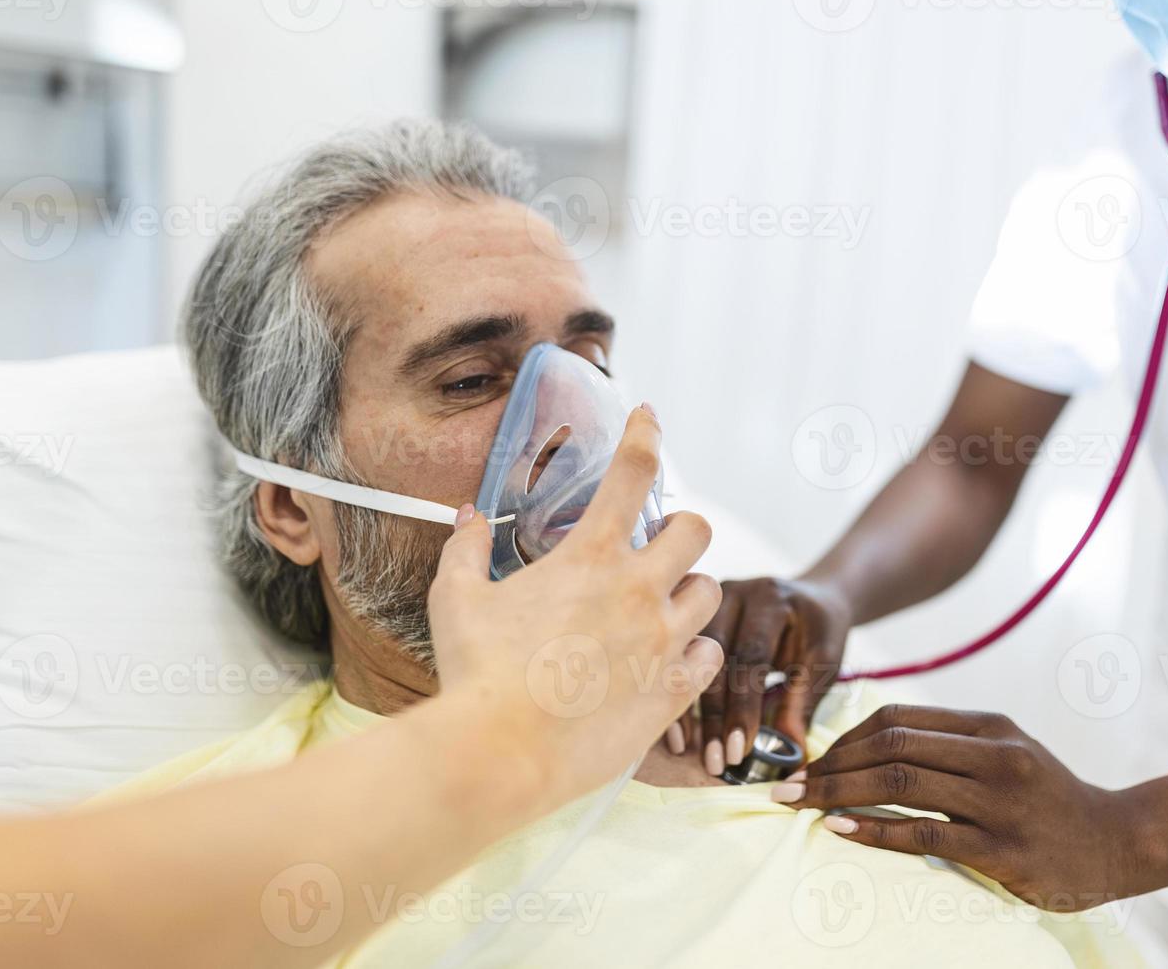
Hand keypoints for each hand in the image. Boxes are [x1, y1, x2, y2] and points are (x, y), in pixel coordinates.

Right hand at [429, 405, 725, 809]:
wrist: (500, 752)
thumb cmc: (475, 673)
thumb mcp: (457, 599)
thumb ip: (466, 549)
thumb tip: (467, 516)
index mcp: (590, 556)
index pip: (633, 471)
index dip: (645, 433)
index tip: (648, 416)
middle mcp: (638, 591)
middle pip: (696, 530)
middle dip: (682, 529)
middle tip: (659, 544)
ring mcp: (662, 642)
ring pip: (710, 593)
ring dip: (689, 591)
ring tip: (662, 605)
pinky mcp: (672, 693)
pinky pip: (710, 656)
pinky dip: (697, 650)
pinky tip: (673, 657)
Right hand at [694, 576, 850, 775]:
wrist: (814, 596)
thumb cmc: (820, 630)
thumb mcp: (823, 662)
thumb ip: (803, 704)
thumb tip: (793, 756)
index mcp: (770, 599)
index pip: (751, 656)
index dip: (744, 706)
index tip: (740, 750)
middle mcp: (733, 594)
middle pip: (714, 658)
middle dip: (713, 714)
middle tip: (716, 760)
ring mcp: (708, 604)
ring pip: (689, 658)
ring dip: (686, 706)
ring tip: (687, 750)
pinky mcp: (696, 617)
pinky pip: (681, 658)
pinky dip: (677, 694)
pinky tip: (676, 730)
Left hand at [773, 704, 1148, 910]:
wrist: (1118, 842)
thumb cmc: (1046, 797)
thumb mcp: (1005, 752)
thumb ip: (947, 744)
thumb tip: (865, 747)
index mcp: (988, 726)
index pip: (897, 717)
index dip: (843, 736)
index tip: (809, 760)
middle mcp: (994, 755)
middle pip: (891, 745)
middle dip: (829, 764)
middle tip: (787, 785)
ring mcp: (1000, 802)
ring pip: (901, 783)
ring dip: (839, 793)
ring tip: (800, 804)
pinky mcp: (1003, 849)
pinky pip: (924, 834)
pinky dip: (874, 829)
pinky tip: (839, 830)